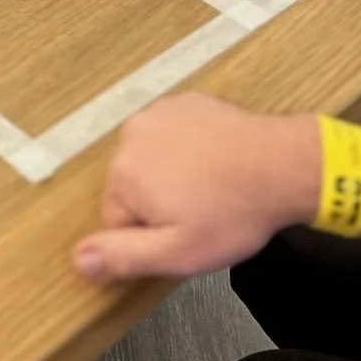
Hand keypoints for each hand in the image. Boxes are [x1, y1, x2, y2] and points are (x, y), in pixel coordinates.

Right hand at [73, 93, 315, 283]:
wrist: (282, 165)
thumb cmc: (232, 213)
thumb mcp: (177, 252)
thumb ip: (123, 255)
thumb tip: (78, 259)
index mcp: (124, 174)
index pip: (116, 220)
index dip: (151, 235)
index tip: (184, 233)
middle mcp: (132, 134)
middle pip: (131, 185)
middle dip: (159, 202)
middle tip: (200, 213)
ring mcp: (160, 112)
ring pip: (152, 158)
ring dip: (173, 174)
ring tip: (211, 189)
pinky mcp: (186, 102)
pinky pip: (174, 134)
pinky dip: (189, 149)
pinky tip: (217, 163)